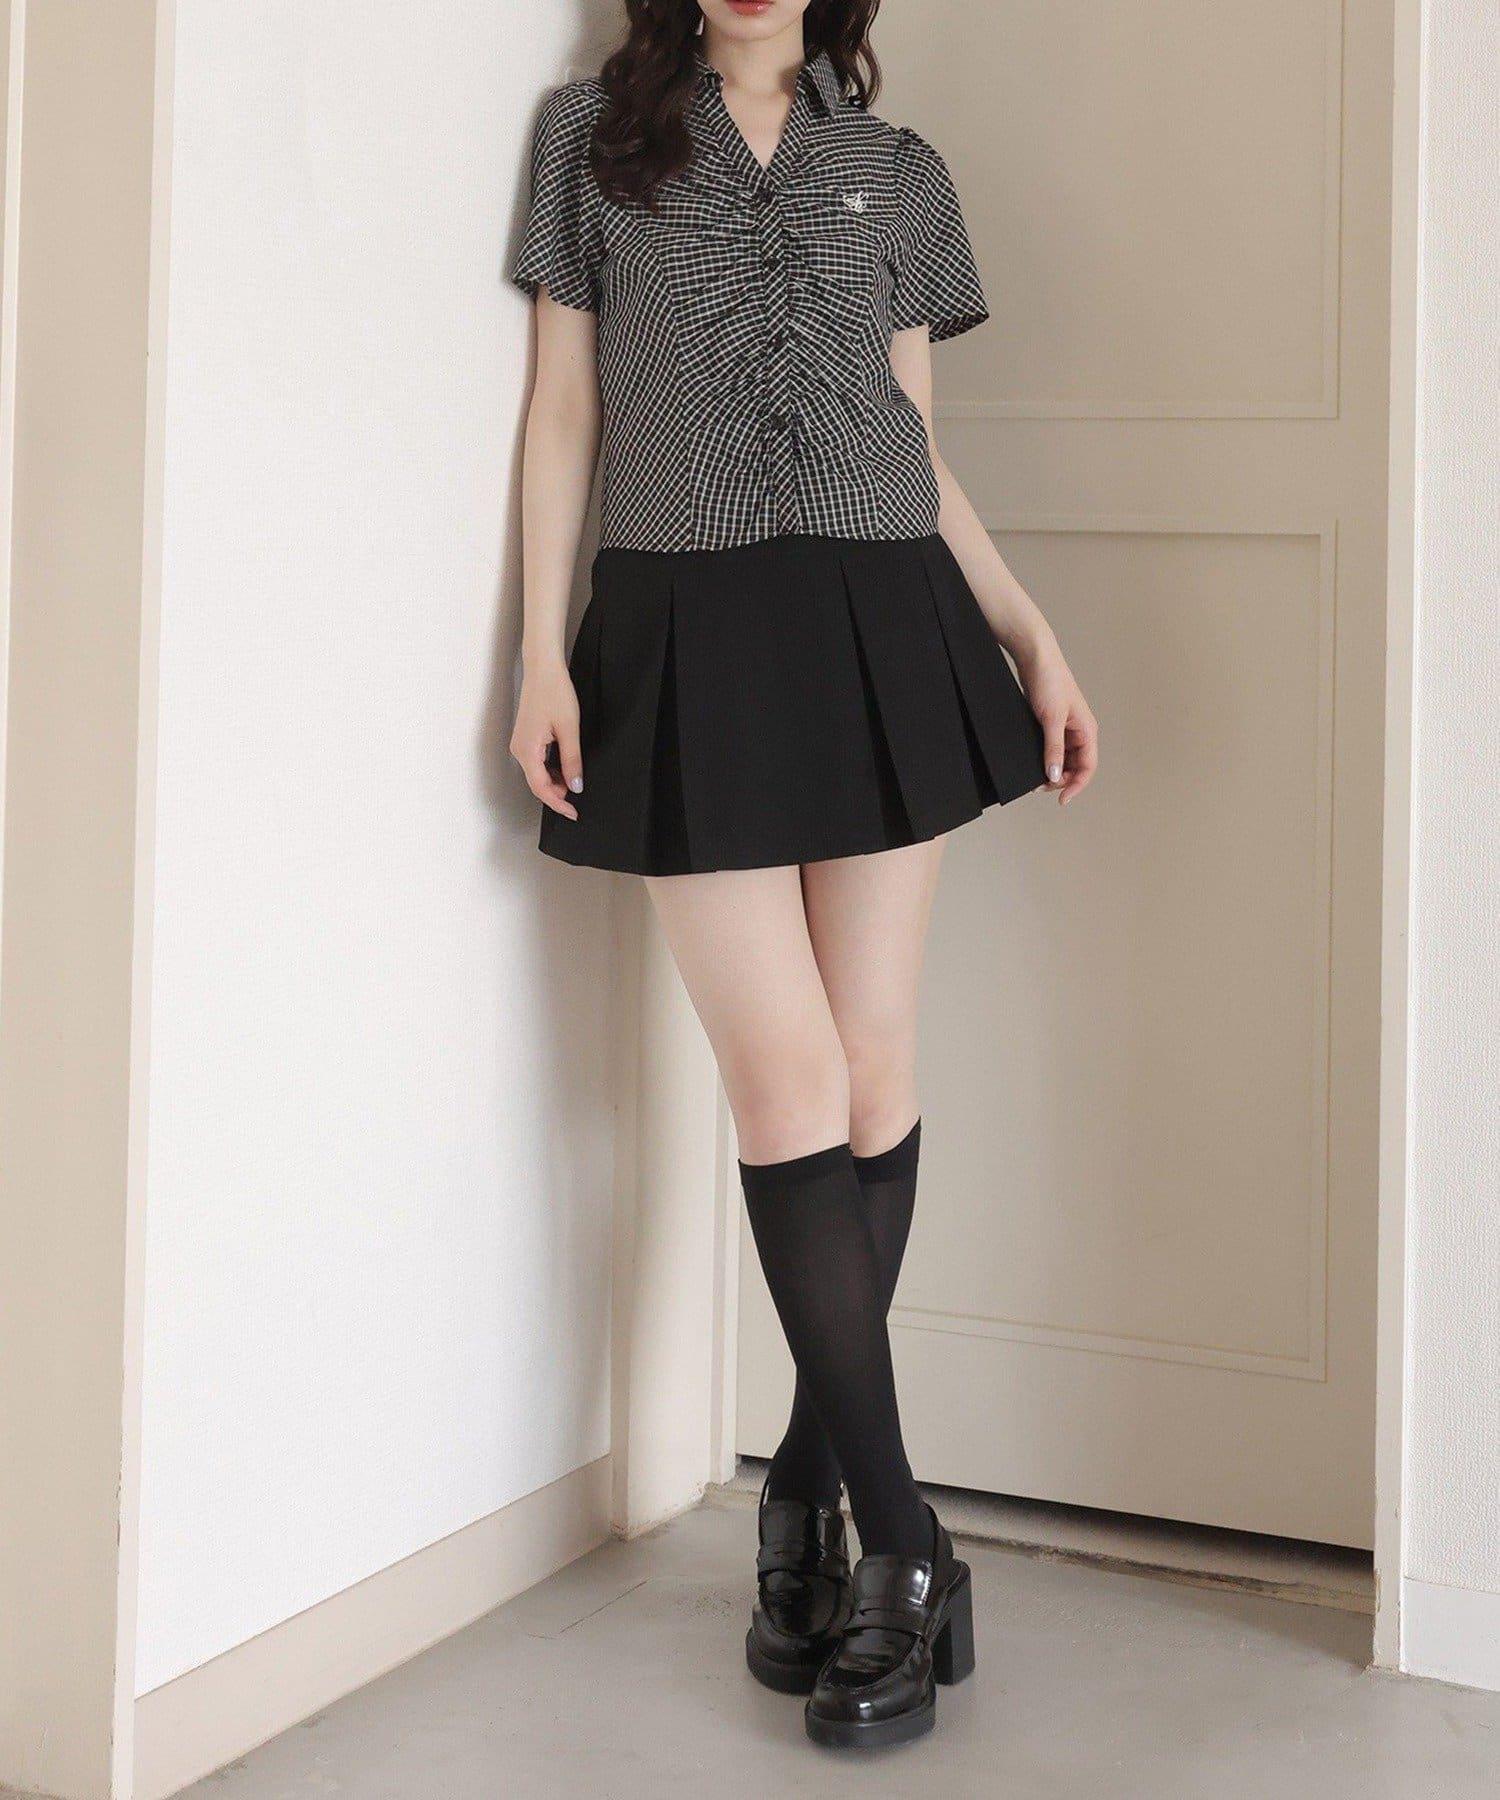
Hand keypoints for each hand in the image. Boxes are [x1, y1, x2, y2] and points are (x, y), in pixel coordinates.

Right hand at [510, 659, 582, 819]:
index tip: (574, 813)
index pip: (541, 788)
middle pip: (537, 784)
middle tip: (579, 800)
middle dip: (557, 795)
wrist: (543, 669)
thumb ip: (572, 760)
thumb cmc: (555, 693)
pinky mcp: (525, 738)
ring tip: (575, 782)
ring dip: (555, 782)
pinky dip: (550, 771)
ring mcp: (520, 744)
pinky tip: (565, 769)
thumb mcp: (570, 729)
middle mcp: (519, 750)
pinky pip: (537, 762)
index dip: (558, 804)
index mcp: (527, 751)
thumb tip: (576, 786)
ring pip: (537, 774)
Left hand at [1016, 640, 1098, 806]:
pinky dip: (1044, 757)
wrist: (1035, 657)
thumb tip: (1055, 776)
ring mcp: (1064, 728)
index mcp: (1087, 730)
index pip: (1088, 767)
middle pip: (1075, 766)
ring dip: (1051, 769)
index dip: (1076, 785)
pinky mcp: (1050, 723)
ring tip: (1034, 776)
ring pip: (1062, 758)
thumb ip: (1053, 749)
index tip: (1061, 798)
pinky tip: (1031, 761)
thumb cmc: (1050, 681)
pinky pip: (1051, 748)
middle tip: (1039, 786)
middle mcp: (1078, 731)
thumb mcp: (1051, 719)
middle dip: (1060, 779)